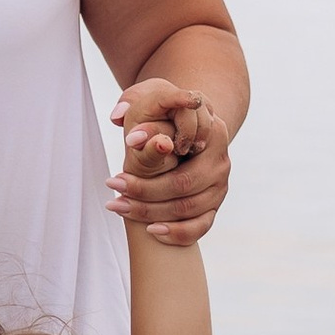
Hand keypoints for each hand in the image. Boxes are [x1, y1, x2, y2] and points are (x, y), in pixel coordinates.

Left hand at [107, 80, 229, 246]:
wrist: (183, 132)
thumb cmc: (163, 115)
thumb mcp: (150, 101)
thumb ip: (134, 103)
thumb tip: (118, 115)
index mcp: (211, 132)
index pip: (179, 154)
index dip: (146, 164)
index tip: (116, 172)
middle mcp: (221, 161)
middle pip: (182, 185)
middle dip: (143, 192)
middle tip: (112, 188)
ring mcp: (220, 187)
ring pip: (188, 209)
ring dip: (151, 213)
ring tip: (119, 207)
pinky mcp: (215, 206)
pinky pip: (200, 227)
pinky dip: (177, 233)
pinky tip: (150, 230)